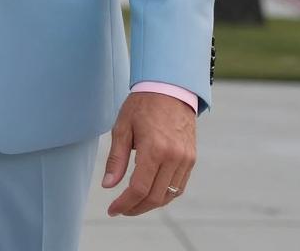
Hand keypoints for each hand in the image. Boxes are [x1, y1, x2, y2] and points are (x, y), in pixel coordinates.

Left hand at [101, 91, 195, 216]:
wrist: (169, 88)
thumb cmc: (142, 105)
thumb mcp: (122, 127)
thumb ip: (116, 159)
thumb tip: (108, 186)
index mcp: (154, 149)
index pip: (139, 189)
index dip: (125, 204)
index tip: (112, 210)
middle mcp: (173, 157)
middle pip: (154, 197)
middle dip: (136, 208)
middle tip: (121, 209)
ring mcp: (185, 159)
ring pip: (168, 195)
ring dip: (150, 204)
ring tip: (133, 203)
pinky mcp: (191, 158)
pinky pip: (179, 186)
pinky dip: (164, 195)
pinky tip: (151, 193)